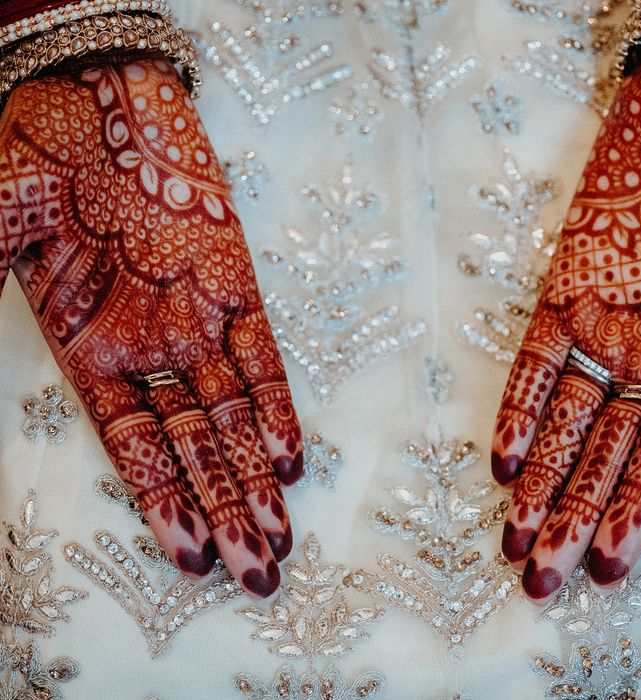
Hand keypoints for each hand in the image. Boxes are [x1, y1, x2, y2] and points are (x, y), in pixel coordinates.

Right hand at [0, 57, 302, 596]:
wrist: (98, 102)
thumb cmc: (36, 164)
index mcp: (92, 358)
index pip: (135, 452)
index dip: (165, 505)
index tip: (193, 560)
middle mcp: (150, 353)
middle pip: (196, 450)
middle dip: (226, 511)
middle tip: (259, 574)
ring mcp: (197, 323)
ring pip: (235, 416)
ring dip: (258, 475)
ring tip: (281, 535)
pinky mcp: (236, 286)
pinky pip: (262, 354)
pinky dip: (278, 403)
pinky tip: (292, 456)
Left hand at [492, 44, 640, 603]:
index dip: (634, 508)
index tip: (605, 562)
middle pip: (605, 451)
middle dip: (572, 513)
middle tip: (539, 576)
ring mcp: (603, 326)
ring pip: (565, 418)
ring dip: (539, 478)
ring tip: (514, 536)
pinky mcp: (562, 291)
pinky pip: (536, 359)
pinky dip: (520, 405)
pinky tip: (504, 458)